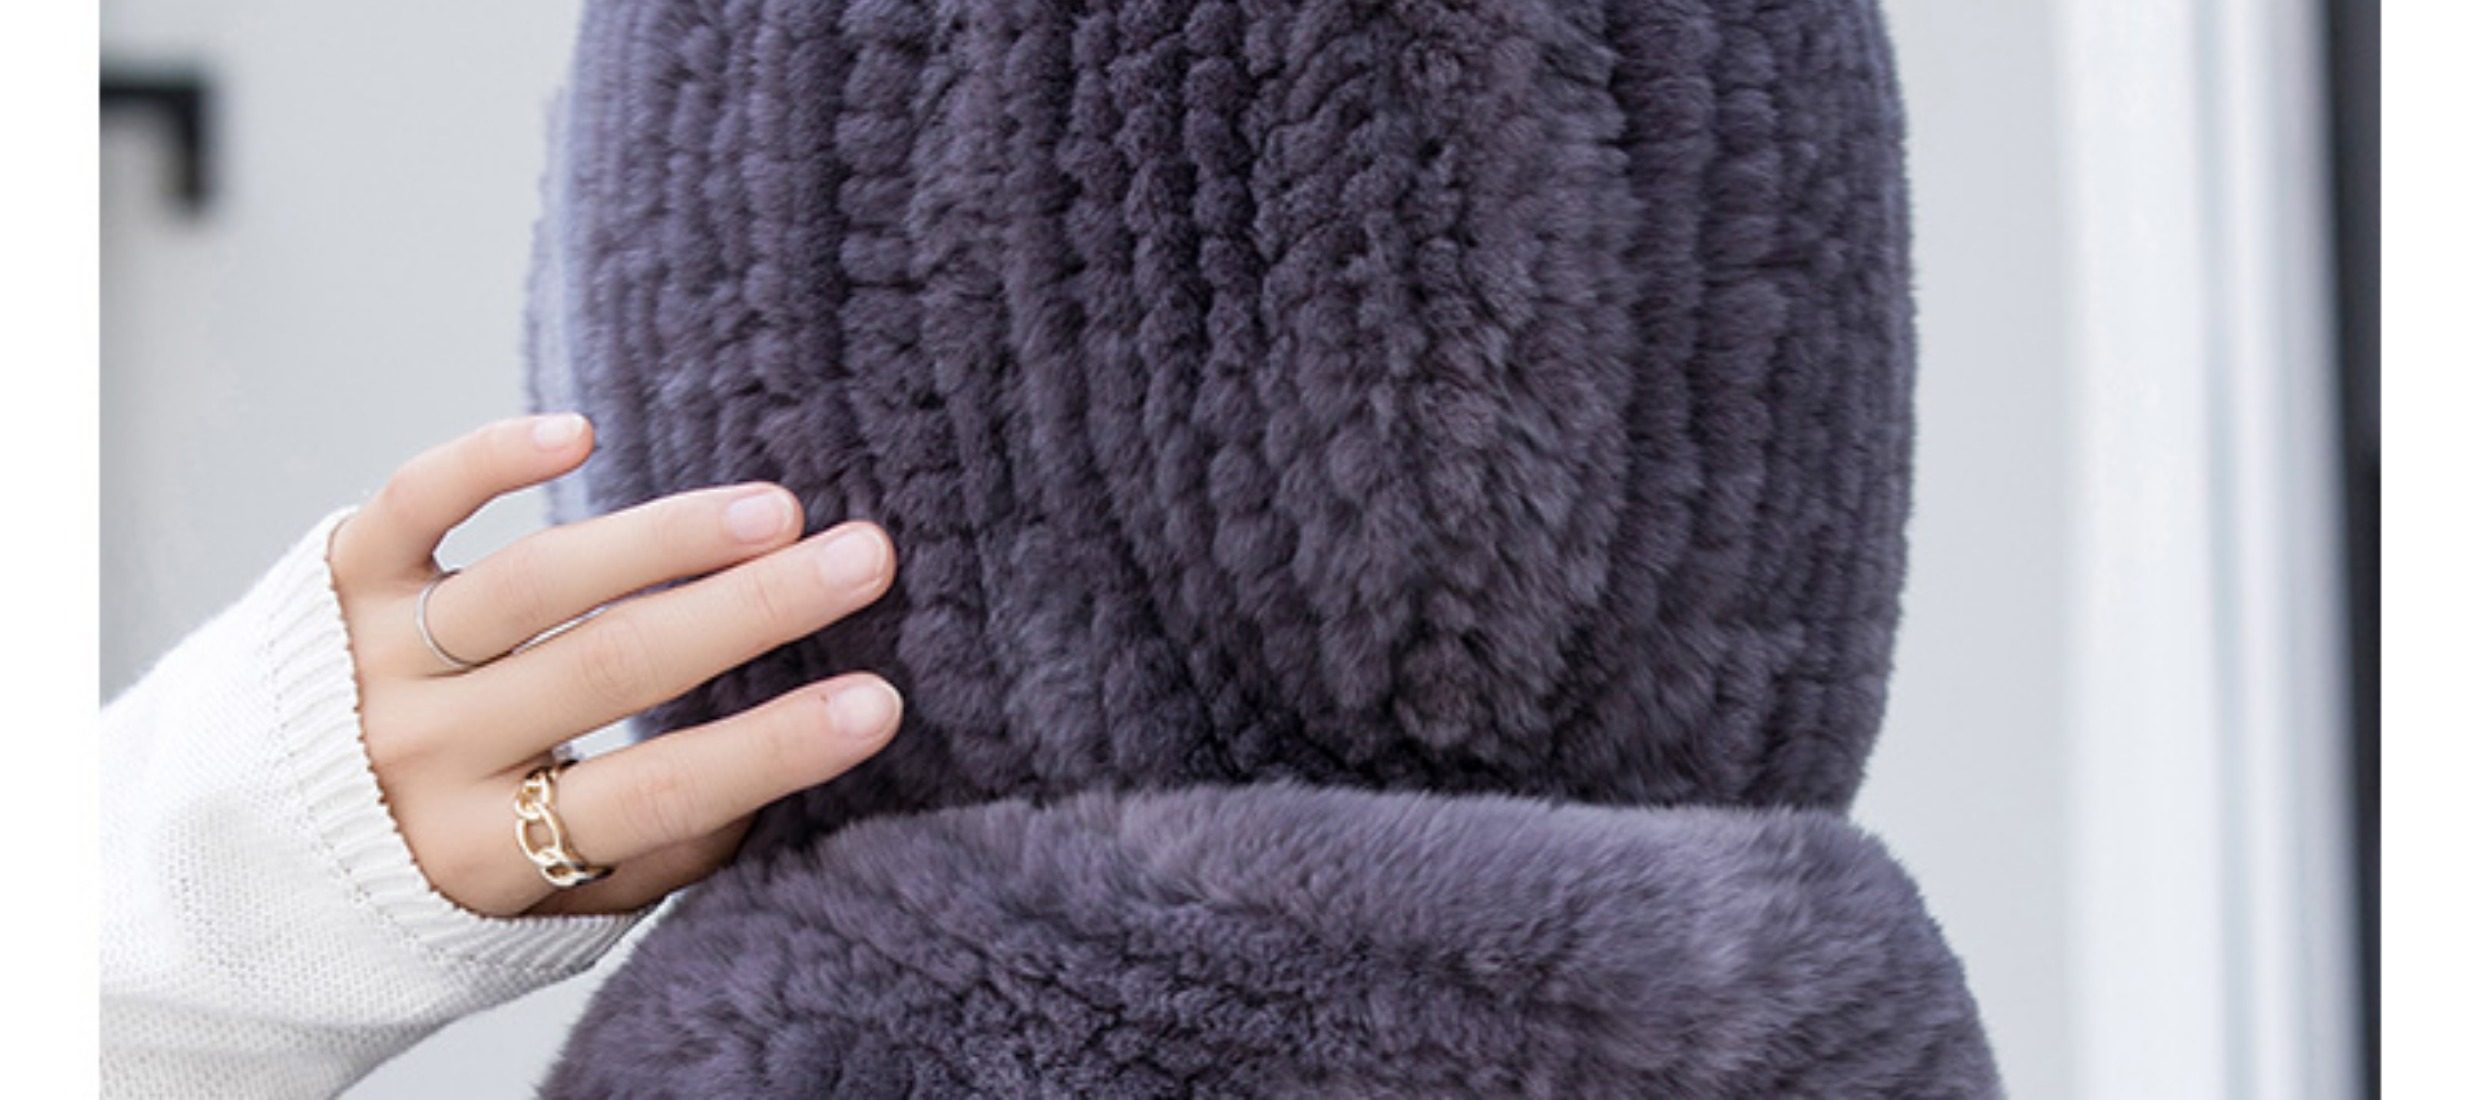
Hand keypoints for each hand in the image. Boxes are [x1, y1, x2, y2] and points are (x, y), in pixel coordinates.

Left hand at [320, 412, 901, 916]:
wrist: (247, 842)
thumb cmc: (449, 868)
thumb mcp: (553, 905)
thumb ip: (660, 852)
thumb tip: (775, 775)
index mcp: (485, 852)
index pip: (655, 790)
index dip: (773, 747)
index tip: (880, 700)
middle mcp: (425, 753)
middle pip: (609, 668)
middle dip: (752, 612)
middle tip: (864, 560)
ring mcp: (378, 658)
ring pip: (535, 583)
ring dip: (663, 537)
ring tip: (775, 509)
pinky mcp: (342, 577)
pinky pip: (414, 506)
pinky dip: (490, 460)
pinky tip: (582, 434)